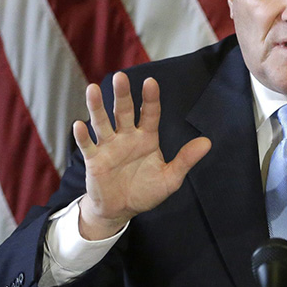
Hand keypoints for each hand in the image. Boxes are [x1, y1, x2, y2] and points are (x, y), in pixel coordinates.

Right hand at [72, 73, 210, 239]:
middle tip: (120, 77)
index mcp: (147, 138)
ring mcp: (109, 147)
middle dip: (122, 95)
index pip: (149, 114)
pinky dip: (82, 136)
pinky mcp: (94, 160)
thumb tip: (207, 142)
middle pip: (123, 112)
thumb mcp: (170, 178)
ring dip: (97, 107)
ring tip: (92, 89)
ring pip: (102, 123)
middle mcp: (127, 137)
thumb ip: (185, 160)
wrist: (121, 209)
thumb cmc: (146, 191)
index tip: (151, 82)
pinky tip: (79, 125)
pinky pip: (87, 145)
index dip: (150, 99)